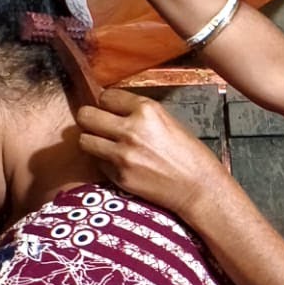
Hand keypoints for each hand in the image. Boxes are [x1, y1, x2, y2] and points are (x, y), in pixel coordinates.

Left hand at [75, 88, 230, 218]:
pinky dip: (104, 162)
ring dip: (92, 141)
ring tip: (105, 145)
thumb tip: (112, 111)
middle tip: (97, 125)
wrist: (199, 187)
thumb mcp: (167, 121)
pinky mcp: (119, 176)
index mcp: (147, 110)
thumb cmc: (189, 155)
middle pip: (86, 116)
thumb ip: (139, 114)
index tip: (109, 110)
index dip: (106, 104)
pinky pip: (97, 163)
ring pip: (85, 140)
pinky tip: (121, 164)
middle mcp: (131, 129)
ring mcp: (123, 154)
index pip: (106, 96)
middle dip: (90, 119)